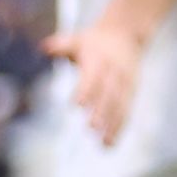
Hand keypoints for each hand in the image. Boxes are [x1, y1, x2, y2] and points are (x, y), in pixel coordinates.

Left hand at [43, 16, 144, 144]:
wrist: (126, 33)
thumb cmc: (94, 41)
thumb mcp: (78, 40)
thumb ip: (61, 46)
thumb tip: (44, 47)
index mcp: (99, 59)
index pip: (92, 76)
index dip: (86, 90)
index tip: (78, 105)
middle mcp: (114, 71)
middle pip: (108, 93)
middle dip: (101, 112)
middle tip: (91, 128)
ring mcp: (125, 82)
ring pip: (119, 105)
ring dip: (113, 125)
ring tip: (105, 144)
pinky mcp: (132, 91)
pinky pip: (126, 110)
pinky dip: (120, 127)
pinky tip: (111, 142)